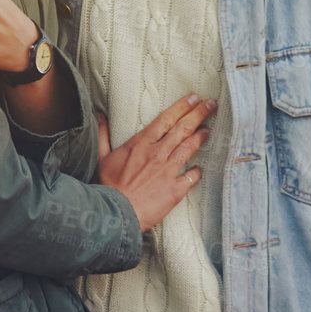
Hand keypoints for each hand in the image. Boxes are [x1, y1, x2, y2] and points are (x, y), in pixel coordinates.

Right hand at [96, 96, 215, 231]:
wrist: (115, 214)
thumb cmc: (107, 187)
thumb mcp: (101, 157)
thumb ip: (103, 134)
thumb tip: (100, 115)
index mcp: (141, 143)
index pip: (166, 119)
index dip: (182, 106)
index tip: (194, 98)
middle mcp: (158, 153)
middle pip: (182, 128)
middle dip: (198, 114)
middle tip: (210, 104)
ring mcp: (168, 171)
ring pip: (189, 148)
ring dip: (200, 137)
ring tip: (208, 129)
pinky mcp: (175, 190)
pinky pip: (191, 177)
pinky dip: (197, 172)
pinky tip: (199, 169)